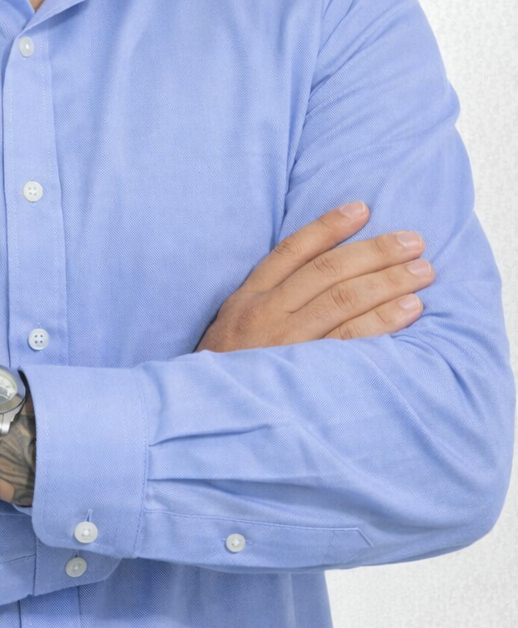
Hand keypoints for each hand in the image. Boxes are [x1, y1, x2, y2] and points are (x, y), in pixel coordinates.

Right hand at [194, 203, 435, 352]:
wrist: (205, 419)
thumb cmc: (225, 376)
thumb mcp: (230, 330)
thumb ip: (263, 304)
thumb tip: (314, 280)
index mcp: (247, 299)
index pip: (291, 251)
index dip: (328, 227)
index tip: (362, 209)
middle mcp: (266, 314)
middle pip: (327, 271)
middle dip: (375, 251)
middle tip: (414, 242)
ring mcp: (286, 343)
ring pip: (343, 299)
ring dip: (388, 282)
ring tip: (422, 272)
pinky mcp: (305, 373)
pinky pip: (351, 340)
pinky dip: (382, 321)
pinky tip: (409, 310)